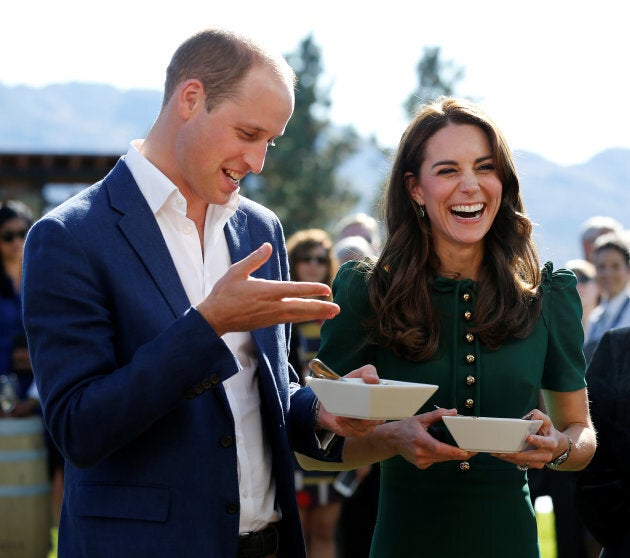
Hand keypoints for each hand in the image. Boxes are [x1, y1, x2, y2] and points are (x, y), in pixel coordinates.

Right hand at [197, 243, 339, 335]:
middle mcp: (271, 306)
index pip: (293, 290)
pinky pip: (290, 320)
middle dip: (320, 308)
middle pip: (301, 307)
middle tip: (338, 309)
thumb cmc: (224, 293)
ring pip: (298, 316)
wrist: (214, 318)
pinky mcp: (268, 323)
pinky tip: (312, 317)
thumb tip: (268, 246)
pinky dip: (303, 318)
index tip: (326, 290)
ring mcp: (271, 316)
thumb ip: (254, 259)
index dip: (311, 289)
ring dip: (316, 315)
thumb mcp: (236, 271)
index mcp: (265, 291)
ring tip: (332, 314)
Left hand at [316, 365, 384, 436]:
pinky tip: (340, 419)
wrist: (330, 400)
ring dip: (354, 421)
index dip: (383, 408)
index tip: (373, 405)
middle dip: (368, 418)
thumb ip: (368, 371)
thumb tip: (374, 379)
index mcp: (380, 400)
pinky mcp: (357, 431)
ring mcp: (367, 424)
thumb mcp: (358, 374)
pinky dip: (347, 426)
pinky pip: (356, 432)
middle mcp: (376, 414)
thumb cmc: (348, 386)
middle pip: (378, 420)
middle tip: (358, 412)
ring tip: (343, 414)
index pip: (387, 408)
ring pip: (366, 427)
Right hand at [388, 408, 474, 468]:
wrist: (392, 439)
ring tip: (460, 449)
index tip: (466, 452)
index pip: (440, 449)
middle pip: (444, 456)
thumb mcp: (421, 418)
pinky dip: (441, 456)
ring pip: (442, 459)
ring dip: (451, 454)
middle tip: (472, 450)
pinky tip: (437, 449)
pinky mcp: (421, 465)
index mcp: (420, 440)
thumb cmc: (406, 427)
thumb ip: (437, 414)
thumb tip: (452, 411)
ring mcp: (420, 461)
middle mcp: (420, 453)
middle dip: (459, 454)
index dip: (454, 452)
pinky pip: (436, 461)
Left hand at [492, 408, 562, 468]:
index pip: (544, 443)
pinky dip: (509, 459)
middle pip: (531, 456)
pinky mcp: (532, 465)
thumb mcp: (546, 421)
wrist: (555, 445)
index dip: (536, 441)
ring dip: (509, 458)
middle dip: (517, 454)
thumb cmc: (546, 430)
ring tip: (496, 453)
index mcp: (551, 443)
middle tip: (503, 451)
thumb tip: (531, 418)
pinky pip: (519, 464)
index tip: (527, 437)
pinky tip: (499, 455)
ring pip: (523, 462)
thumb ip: (539, 416)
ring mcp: (539, 462)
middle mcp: (546, 455)